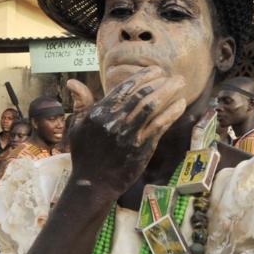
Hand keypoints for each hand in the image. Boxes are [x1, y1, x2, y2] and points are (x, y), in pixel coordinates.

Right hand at [66, 67, 186, 196]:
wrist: (93, 184)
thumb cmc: (85, 154)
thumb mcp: (77, 126)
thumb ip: (81, 102)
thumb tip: (72, 81)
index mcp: (100, 112)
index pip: (124, 87)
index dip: (142, 76)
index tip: (155, 70)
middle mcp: (115, 121)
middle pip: (141, 94)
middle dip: (160, 82)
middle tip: (174, 76)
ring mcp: (130, 134)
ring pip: (152, 107)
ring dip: (168, 92)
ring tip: (180, 84)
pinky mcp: (142, 147)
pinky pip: (160, 125)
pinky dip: (172, 112)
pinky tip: (180, 105)